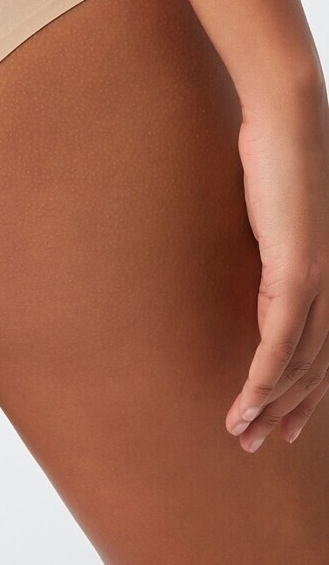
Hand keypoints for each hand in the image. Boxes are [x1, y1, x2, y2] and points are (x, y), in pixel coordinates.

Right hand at [225, 92, 328, 450]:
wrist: (288, 121)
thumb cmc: (278, 158)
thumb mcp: (274, 216)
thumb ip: (273, 251)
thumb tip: (257, 275)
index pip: (323, 352)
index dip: (304, 394)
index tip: (283, 424)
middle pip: (316, 369)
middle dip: (286, 412)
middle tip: (258, 443)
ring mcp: (322, 281)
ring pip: (301, 364)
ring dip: (270, 404)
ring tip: (243, 432)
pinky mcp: (298, 271)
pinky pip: (281, 339)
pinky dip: (265, 377)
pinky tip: (249, 401)